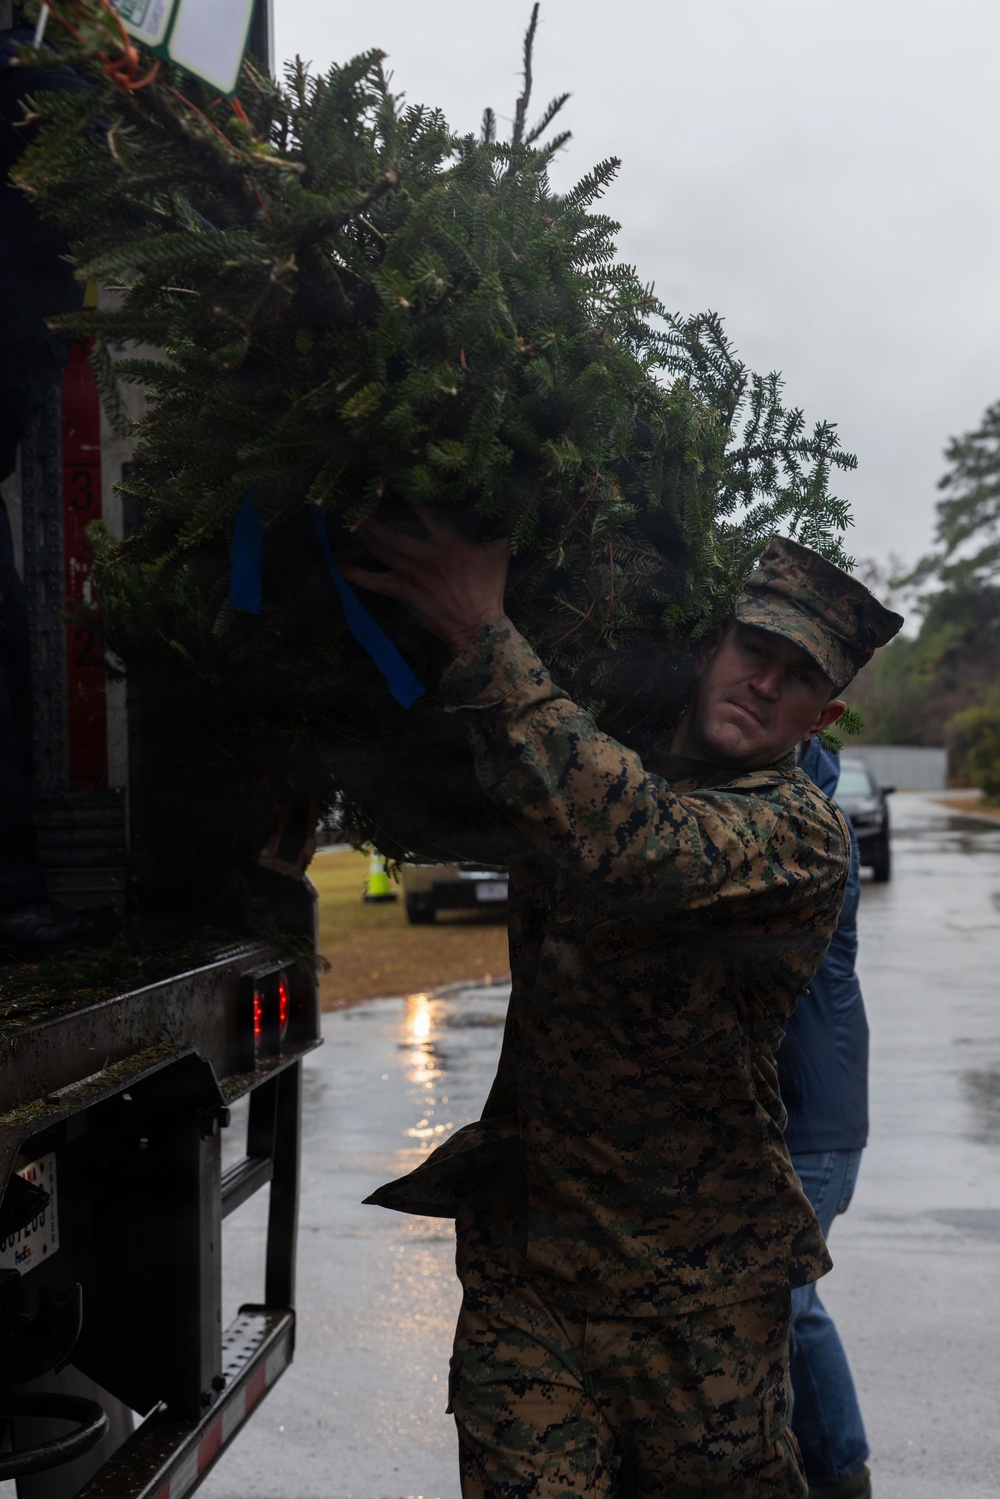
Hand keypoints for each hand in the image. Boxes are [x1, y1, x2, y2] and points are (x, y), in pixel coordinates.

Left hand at [339, 508, 509, 657]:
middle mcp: (430, 557)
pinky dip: (358, 575)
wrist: (477, 627)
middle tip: (364, 507)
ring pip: (385, 551)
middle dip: (380, 520)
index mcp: (453, 545)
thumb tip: (500, 514)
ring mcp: (414, 575)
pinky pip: (376, 583)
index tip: (401, 494)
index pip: (430, 518)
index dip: (414, 506)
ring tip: (355, 524)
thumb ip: (496, 534)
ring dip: (368, 537)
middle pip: (398, 534)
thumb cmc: (489, 592)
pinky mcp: (405, 592)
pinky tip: (339, 567)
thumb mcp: (499, 557)